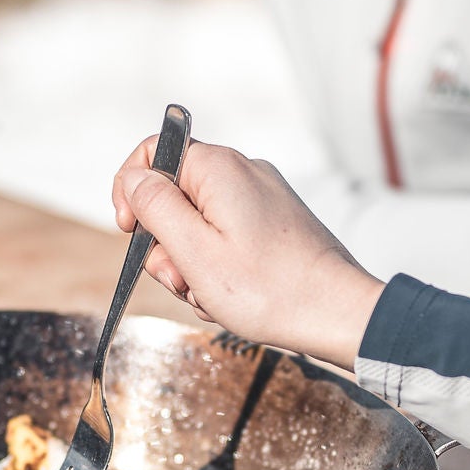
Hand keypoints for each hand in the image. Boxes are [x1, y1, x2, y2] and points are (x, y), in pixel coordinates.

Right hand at [112, 137, 384, 369]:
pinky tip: (230, 297)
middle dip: (166, 244)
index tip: (131, 233)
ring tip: (211, 296)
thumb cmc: (269, 289)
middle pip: (174, 196)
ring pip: (198, 225)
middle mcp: (243, 173)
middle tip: (182, 281)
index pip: (152, 154)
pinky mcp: (274, 224)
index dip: (131, 192)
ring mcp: (262, 198)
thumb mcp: (193, 251)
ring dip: (192, 265)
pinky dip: (218, 269)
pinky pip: (226, 239)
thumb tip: (132, 178)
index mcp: (219, 168)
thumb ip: (154, 207)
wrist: (338, 314)